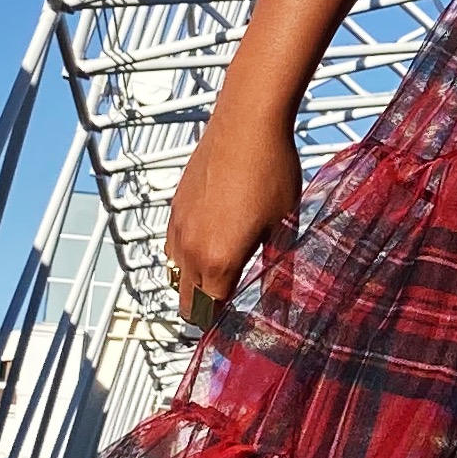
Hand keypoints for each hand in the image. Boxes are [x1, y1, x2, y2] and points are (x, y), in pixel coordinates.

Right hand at [164, 103, 300, 326]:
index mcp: (219, 261)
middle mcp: (190, 249)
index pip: (210, 314)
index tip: (236, 335)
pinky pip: (174, 246)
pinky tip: (214, 244)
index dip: (223, 329)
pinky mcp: (175, 206)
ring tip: (226, 277)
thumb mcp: (283, 228)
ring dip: (196, 283)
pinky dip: (188, 256)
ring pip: (178, 274)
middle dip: (207, 313)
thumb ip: (279, 274)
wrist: (246, 122)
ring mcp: (178, 226)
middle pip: (188, 301)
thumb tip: (283, 313)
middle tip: (233, 312)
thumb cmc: (271, 171)